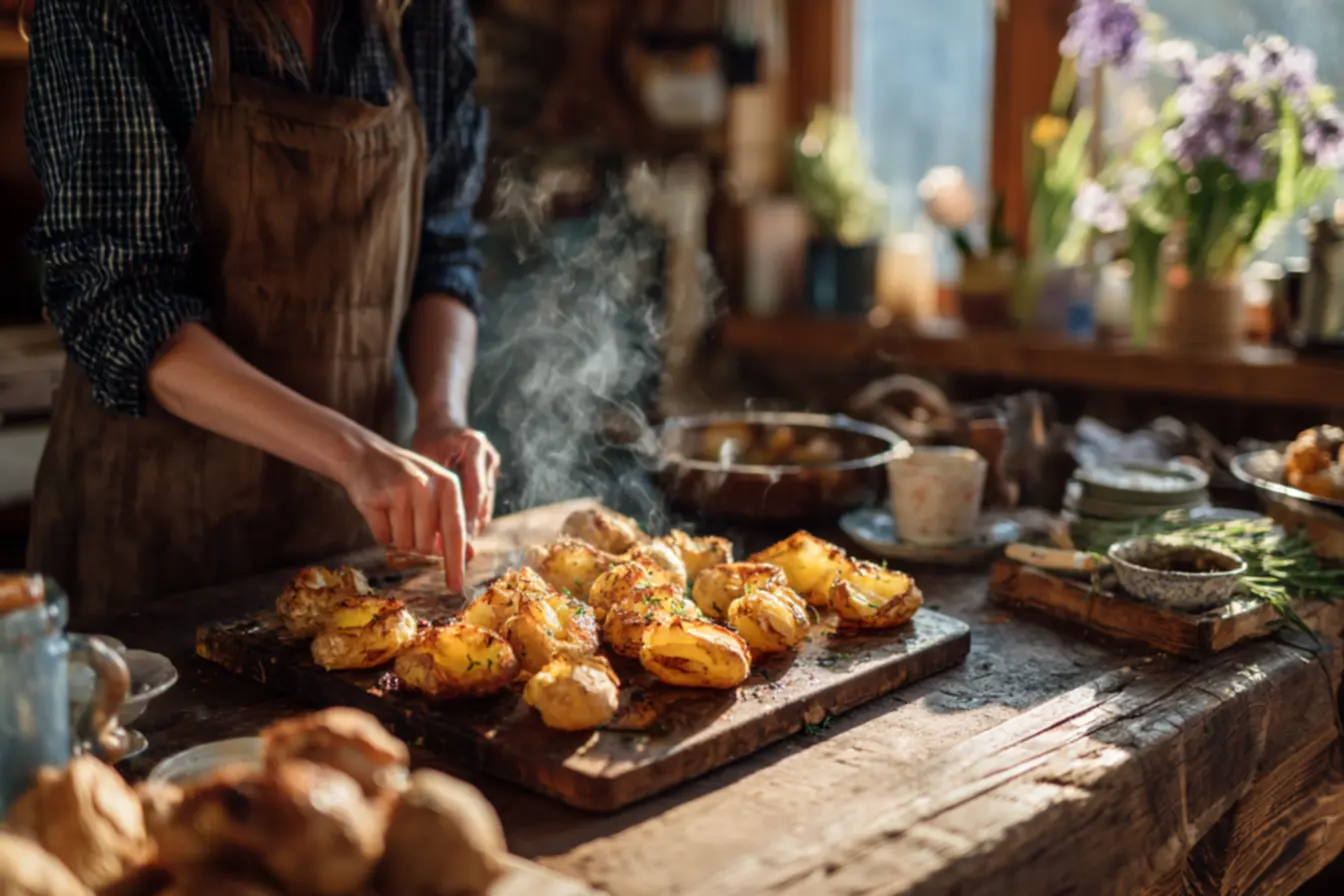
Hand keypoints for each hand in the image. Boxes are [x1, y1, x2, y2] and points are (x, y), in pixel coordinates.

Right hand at [337, 432, 468, 592]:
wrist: (365, 455)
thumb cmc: (407, 481)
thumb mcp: (435, 493)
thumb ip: (451, 523)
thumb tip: (469, 556)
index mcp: (448, 484)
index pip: (456, 532)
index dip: (455, 563)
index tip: (456, 587)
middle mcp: (426, 486)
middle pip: (426, 546)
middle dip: (416, 544)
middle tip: (408, 520)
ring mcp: (399, 491)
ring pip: (403, 544)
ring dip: (397, 538)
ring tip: (393, 512)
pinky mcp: (375, 498)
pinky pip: (382, 538)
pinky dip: (381, 533)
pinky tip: (380, 511)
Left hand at [412, 418, 499, 537]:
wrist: (443, 420)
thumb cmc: (430, 438)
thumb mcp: (427, 457)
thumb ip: (433, 488)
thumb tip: (433, 525)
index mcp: (475, 446)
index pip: (474, 489)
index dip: (467, 516)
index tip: (458, 539)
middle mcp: (489, 455)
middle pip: (484, 499)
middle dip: (472, 526)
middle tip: (462, 550)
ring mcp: (494, 464)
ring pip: (487, 503)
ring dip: (474, 525)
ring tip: (462, 547)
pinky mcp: (492, 473)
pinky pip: (485, 500)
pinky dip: (474, 517)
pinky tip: (463, 533)